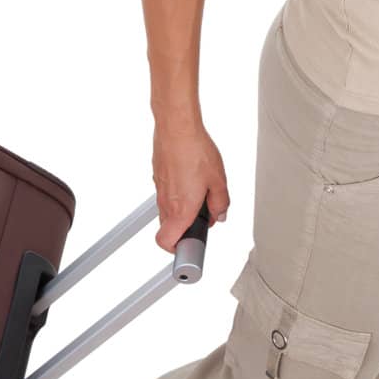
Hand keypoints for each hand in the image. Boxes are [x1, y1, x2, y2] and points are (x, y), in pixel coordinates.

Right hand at [152, 122, 230, 253]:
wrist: (176, 128)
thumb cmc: (195, 151)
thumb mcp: (218, 181)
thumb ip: (220, 204)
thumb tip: (220, 214)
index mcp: (181, 210)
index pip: (166, 242)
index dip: (177, 250)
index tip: (191, 248)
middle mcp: (166, 202)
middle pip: (167, 229)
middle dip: (183, 230)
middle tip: (200, 220)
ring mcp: (159, 189)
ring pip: (167, 211)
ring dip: (181, 210)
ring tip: (199, 194)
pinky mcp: (158, 175)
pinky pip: (166, 194)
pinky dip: (177, 193)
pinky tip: (191, 178)